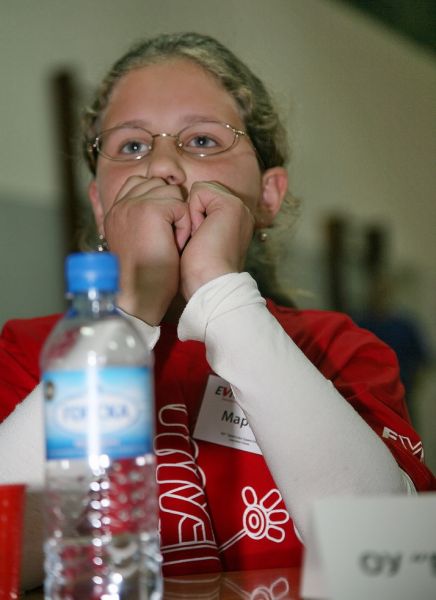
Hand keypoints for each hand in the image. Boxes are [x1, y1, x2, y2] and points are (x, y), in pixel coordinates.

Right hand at [103, 176, 190, 324]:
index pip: (139, 182)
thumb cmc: (144, 278)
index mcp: (115, 212)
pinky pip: (181, 206)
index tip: (163, 226)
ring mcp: (133, 205)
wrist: (140, 296)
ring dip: (178, 217)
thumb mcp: (137, 243)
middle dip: (170, 207)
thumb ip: (140, 220)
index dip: (159, 199)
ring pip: (171, 193)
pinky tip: (174, 245)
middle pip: (158, 184)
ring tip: (170, 242)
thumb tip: (160, 206)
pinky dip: (184, 226)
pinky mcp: (149, 210)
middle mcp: (120, 205)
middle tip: (166, 238)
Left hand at [180, 181, 254, 299]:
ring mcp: (238, 207)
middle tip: (199, 241)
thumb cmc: (198, 273)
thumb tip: (179, 210)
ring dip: (192, 214)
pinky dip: (193, 212)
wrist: (208, 285)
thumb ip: (198, 224)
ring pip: (200, 191)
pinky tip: (200, 234)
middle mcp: (241, 211)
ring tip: (200, 238)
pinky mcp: (230, 205)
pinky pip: (199, 192)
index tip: (198, 244)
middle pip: (202, 193)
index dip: (191, 218)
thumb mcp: (198, 242)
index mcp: (235, 221)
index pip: (204, 201)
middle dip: (192, 214)